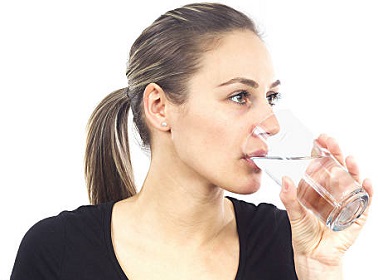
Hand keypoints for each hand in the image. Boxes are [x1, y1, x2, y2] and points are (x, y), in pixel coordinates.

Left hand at [279, 134, 372, 272]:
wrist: (315, 256)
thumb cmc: (304, 234)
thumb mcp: (294, 214)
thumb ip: (289, 199)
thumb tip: (285, 179)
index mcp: (318, 188)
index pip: (321, 165)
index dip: (321, 151)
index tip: (318, 138)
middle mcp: (334, 191)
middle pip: (338, 168)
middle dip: (336, 153)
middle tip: (331, 142)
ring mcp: (347, 202)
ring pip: (352, 180)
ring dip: (352, 168)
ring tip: (348, 159)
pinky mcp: (357, 215)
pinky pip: (365, 201)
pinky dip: (367, 190)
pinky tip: (365, 181)